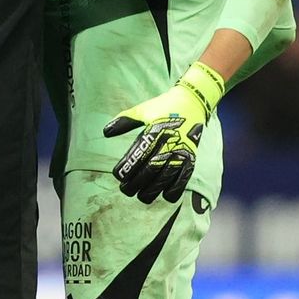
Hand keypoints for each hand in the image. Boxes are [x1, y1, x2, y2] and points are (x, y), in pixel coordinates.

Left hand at [104, 62, 225, 202]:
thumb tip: (105, 132)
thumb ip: (124, 121)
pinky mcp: (191, 159)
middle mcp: (168, 144)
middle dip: (135, 184)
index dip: (126, 168)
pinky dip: (172, 191)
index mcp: (155, 131)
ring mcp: (181, 153)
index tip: (118, 175)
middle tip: (125, 190)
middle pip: (149, 171)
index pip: (137, 155)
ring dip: (151, 191)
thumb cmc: (163, 106)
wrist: (193, 102)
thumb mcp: (142, 110)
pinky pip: (182, 181)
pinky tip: (163, 195)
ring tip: (140, 196)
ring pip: (164, 179)